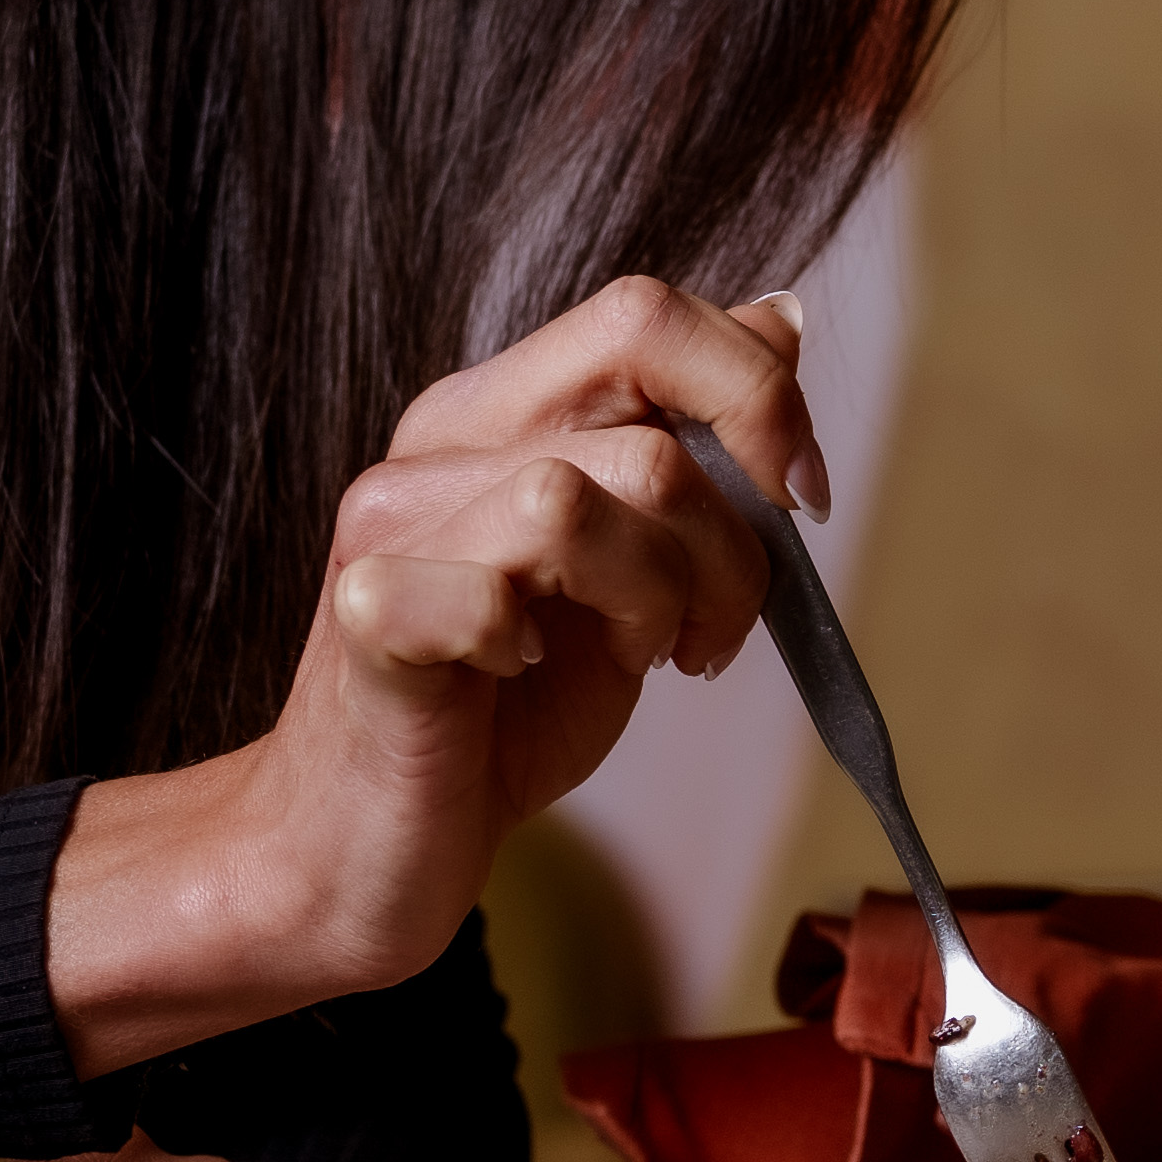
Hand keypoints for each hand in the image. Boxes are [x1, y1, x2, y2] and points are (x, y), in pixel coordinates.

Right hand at [49, 272, 825, 1054]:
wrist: (362, 849)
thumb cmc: (502, 715)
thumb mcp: (634, 570)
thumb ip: (694, 449)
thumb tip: (782, 320)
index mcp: (502, 413)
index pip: (646, 313)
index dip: (757, 393)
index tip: (799, 499)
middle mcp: (438, 445)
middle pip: (642, 391)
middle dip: (732, 523)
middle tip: (715, 625)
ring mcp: (391, 525)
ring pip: (587, 491)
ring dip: (658, 595)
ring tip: (640, 657)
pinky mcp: (366, 617)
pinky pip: (492, 593)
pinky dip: (542, 650)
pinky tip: (523, 681)